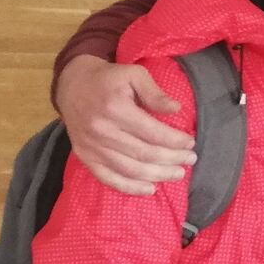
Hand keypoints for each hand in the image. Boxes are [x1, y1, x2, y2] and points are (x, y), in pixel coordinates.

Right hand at [56, 55, 196, 194]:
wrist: (72, 86)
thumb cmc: (108, 79)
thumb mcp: (133, 74)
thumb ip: (155, 93)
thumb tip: (176, 109)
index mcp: (115, 109)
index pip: (151, 132)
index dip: (174, 141)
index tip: (190, 143)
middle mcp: (101, 131)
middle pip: (143, 153)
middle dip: (171, 159)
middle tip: (190, 160)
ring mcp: (91, 147)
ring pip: (129, 169)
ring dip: (157, 175)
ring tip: (177, 174)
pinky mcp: (85, 157)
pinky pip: (108, 178)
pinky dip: (130, 187)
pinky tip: (149, 189)